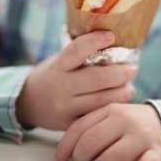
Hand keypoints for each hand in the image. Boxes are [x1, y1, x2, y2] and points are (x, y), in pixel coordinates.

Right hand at [16, 31, 136, 129]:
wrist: (28, 101)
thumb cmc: (53, 74)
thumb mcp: (60, 61)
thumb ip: (81, 56)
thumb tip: (115, 44)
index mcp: (59, 65)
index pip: (77, 50)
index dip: (95, 41)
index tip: (111, 36)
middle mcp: (61, 85)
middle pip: (97, 79)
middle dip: (120, 73)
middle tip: (132, 69)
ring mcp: (65, 107)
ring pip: (101, 100)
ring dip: (121, 93)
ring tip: (130, 87)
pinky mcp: (69, 124)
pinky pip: (96, 116)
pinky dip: (111, 108)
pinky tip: (120, 102)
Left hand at [54, 103, 160, 160]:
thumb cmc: (127, 124)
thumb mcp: (109, 117)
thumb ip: (89, 127)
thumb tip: (63, 153)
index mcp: (109, 109)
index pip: (79, 128)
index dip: (65, 148)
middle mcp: (124, 120)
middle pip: (91, 143)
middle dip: (82, 160)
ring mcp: (140, 136)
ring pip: (111, 158)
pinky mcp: (156, 153)